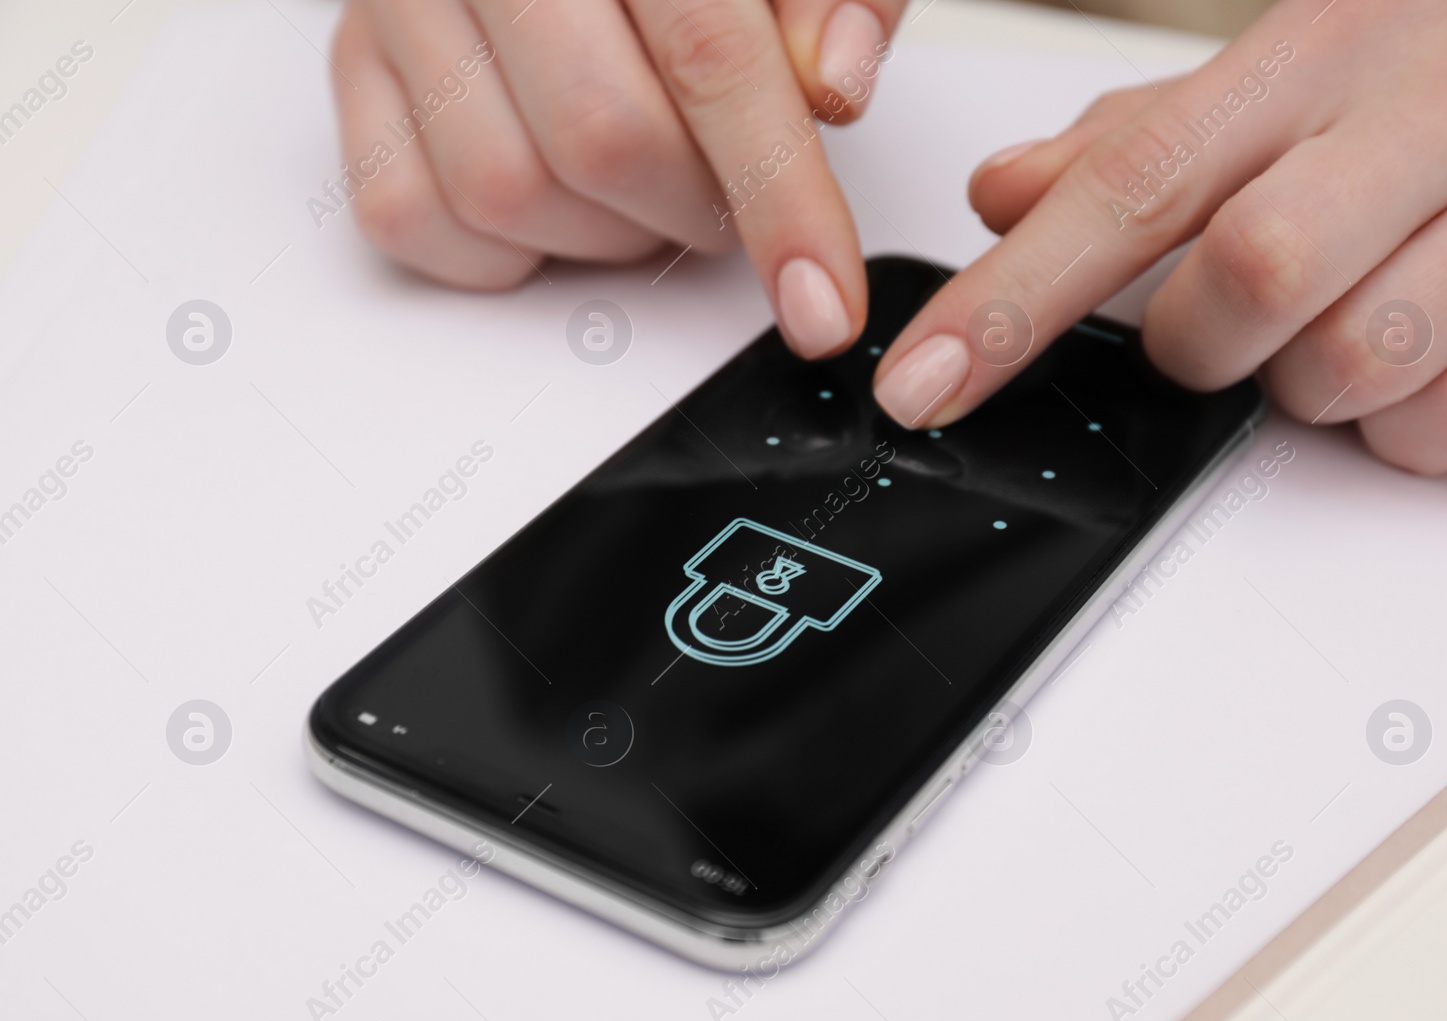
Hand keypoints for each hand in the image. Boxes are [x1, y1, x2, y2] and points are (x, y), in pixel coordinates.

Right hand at [329, 0, 905, 356]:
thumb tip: (831, 87)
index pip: (710, 58)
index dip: (779, 197)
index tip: (821, 303)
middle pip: (601, 140)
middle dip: (693, 212)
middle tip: (724, 198)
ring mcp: (403, 2)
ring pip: (506, 195)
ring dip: (605, 235)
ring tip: (644, 183)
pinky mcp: (354, 61)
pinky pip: (410, 216)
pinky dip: (502, 250)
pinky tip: (555, 194)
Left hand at [873, 0, 1446, 473]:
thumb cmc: (1436, 87)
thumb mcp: (1278, 86)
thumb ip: (1133, 146)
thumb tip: (1000, 193)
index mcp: (1327, 44)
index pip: (1132, 182)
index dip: (1011, 299)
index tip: (926, 383)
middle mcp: (1441, 102)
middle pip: (1251, 274)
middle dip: (1199, 343)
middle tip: (1219, 329)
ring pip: (1357, 363)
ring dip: (1309, 388)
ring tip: (1336, 331)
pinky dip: (1410, 429)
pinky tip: (1421, 365)